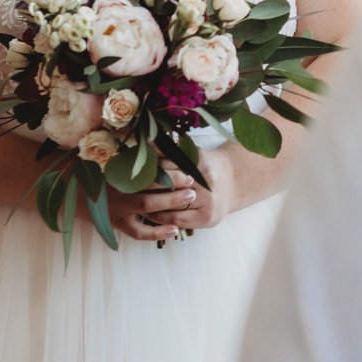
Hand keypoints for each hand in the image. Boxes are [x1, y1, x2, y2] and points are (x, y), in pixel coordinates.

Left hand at [106, 147, 234, 242]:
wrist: (234, 181)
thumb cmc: (205, 165)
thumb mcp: (192, 152)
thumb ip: (170, 149)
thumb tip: (144, 142)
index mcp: (200, 162)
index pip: (166, 166)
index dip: (147, 169)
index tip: (129, 170)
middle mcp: (206, 181)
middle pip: (169, 186)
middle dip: (147, 187)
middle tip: (128, 188)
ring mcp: (208, 201)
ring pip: (171, 205)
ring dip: (151, 205)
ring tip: (135, 202)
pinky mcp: (207, 218)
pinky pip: (177, 219)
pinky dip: (160, 218)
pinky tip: (149, 214)